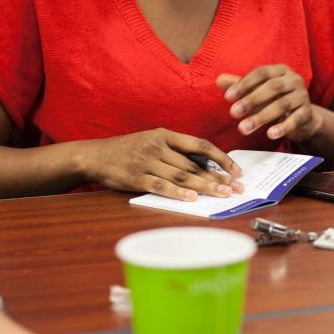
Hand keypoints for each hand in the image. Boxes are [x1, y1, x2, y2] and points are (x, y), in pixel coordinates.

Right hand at [77, 129, 242, 200]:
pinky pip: (161, 186)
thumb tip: (206, 164)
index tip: (236, 170)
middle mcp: (159, 147)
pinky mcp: (137, 178)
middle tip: (237, 188)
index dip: (221, 157)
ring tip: (223, 194)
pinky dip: (178, 192)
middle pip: (195, 164)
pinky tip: (192, 198)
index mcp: (166, 135)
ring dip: (205, 186)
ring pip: (182, 175)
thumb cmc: (128, 150)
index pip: (200, 145)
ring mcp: (148, 162)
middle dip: (219, 177)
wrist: (96, 155)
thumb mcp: (152, 140)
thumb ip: (176, 150)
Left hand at [217, 66, 322, 141]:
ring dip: (261, 117)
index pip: (261, 73)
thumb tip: (219, 79)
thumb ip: (240, 86)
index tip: (228, 96)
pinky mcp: (308, 113)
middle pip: (272, 87)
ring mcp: (303, 96)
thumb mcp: (258, 92)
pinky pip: (295, 120)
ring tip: (244, 128)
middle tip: (233, 113)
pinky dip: (282, 127)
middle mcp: (294, 80)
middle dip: (251, 100)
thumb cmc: (276, 100)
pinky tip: (270, 134)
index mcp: (280, 70)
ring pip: (282, 104)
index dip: (244, 83)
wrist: (303, 118)